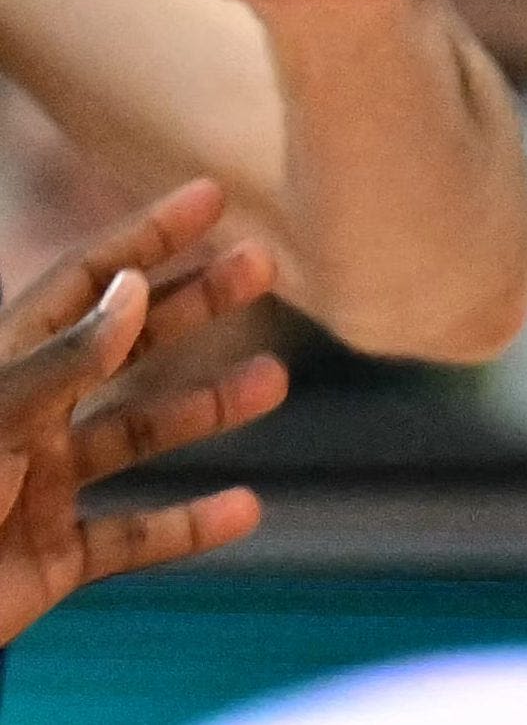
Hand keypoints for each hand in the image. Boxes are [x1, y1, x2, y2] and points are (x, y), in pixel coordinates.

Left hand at [0, 180, 283, 642]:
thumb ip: (65, 359)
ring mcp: (44, 487)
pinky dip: (189, 526)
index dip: (146, 237)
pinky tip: (243, 509)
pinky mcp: (55, 557)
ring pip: (139, 434)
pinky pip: (133, 537)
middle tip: (261, 266)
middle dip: (194, 305)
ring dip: (206, 407)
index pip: (83, 285)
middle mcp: (29, 418)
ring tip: (273, 380)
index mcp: (5, 371)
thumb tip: (135, 287)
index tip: (211, 196)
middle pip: (124, 347)